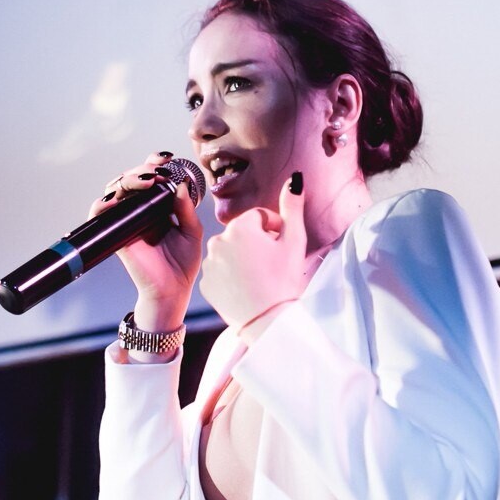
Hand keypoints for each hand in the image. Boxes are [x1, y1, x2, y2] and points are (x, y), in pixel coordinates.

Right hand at [90, 151, 203, 330]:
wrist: (172, 289)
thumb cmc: (183, 263)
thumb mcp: (192, 231)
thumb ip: (186, 208)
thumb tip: (180, 185)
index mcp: (157, 207)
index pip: (149, 178)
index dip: (153, 164)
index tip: (166, 159)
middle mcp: (138, 211)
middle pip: (130, 179)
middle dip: (142, 169)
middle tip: (158, 173)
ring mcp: (125, 222)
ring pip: (114, 191)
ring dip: (127, 180)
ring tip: (146, 181)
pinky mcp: (115, 235)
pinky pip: (99, 215)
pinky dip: (101, 204)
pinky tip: (115, 199)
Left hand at [200, 173, 307, 333]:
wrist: (269, 320)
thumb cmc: (285, 279)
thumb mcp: (294, 240)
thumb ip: (292, 206)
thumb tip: (294, 179)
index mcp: (240, 227)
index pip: (258, 217)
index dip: (274, 229)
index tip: (281, 245)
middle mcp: (218, 241)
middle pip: (242, 233)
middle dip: (256, 242)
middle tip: (271, 262)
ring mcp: (209, 263)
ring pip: (229, 252)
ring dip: (242, 258)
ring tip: (258, 276)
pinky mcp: (205, 283)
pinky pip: (219, 272)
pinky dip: (230, 276)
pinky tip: (245, 287)